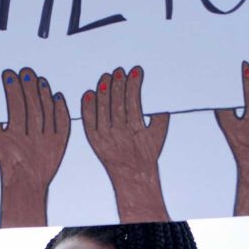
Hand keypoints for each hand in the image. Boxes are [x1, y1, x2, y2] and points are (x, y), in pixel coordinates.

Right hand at [0, 68, 69, 227]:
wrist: (27, 182)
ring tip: (39, 79)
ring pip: (48, 114)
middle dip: (28, 88)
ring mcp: (48, 142)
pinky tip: (56, 95)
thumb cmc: (8, 159)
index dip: (12, 90)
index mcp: (13, 139)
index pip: (14, 109)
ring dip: (44, 94)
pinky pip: (63, 123)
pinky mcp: (61, 143)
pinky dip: (61, 109)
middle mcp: (32, 140)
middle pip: (33, 108)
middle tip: (26, 71)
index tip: (9, 74)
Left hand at [81, 66, 169, 222]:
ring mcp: (105, 137)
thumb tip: (161, 98)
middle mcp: (120, 133)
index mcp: (137, 129)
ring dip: (104, 91)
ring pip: (103, 109)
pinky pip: (88, 121)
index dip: (134, 85)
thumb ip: (160, 117)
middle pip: (118, 103)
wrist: (133, 178)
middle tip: (118, 70)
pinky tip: (88, 92)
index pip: (135, 102)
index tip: (136, 71)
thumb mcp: (158, 135)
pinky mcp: (94, 140)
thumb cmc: (147, 154)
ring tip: (105, 76)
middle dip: (118, 85)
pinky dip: (87, 106)